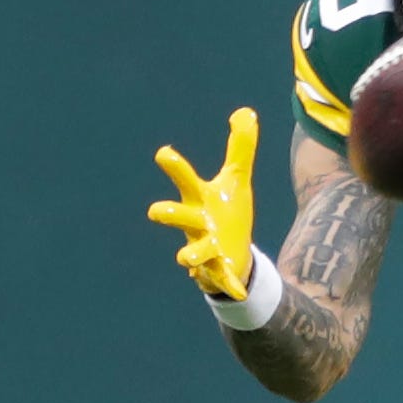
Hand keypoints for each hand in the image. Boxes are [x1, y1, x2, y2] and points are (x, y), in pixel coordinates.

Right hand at [149, 108, 260, 299]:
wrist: (231, 254)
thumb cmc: (226, 212)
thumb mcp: (236, 180)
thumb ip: (240, 148)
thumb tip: (246, 111)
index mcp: (199, 200)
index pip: (185, 179)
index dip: (174, 167)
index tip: (163, 153)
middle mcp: (196, 224)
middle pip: (177, 217)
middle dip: (168, 213)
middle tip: (155, 210)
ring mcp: (205, 249)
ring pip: (191, 254)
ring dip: (190, 255)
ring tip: (186, 259)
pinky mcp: (220, 271)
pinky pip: (222, 280)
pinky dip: (229, 285)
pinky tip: (240, 291)